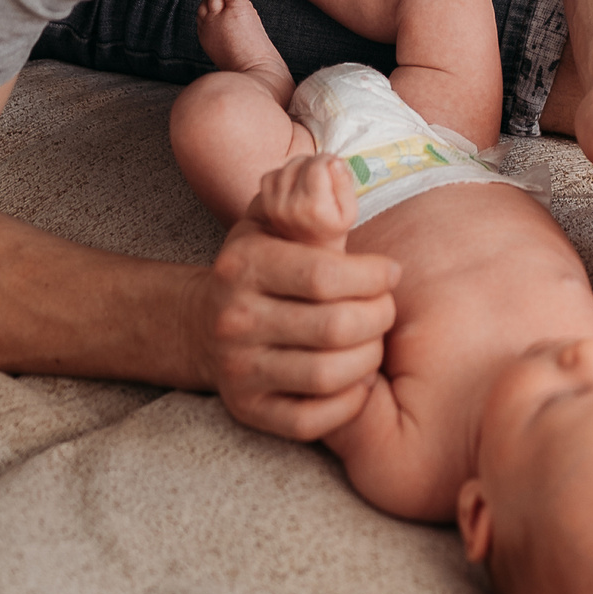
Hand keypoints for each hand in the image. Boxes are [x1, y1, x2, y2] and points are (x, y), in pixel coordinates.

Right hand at [190, 155, 398, 440]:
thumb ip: (309, 199)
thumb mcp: (274, 219)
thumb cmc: (260, 262)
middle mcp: (235, 320)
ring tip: (373, 340)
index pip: (325, 275)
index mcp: (244, 265)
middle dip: (378, 317)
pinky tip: (356, 378)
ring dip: (369, 359)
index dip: (373, 276)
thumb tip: (336, 171)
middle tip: (385, 308)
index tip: (390, 273)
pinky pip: (313, 421)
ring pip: (328, 376)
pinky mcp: (249, 411)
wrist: (202, 323)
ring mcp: (239, 371)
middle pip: (335, 328)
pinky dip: (348, 402)